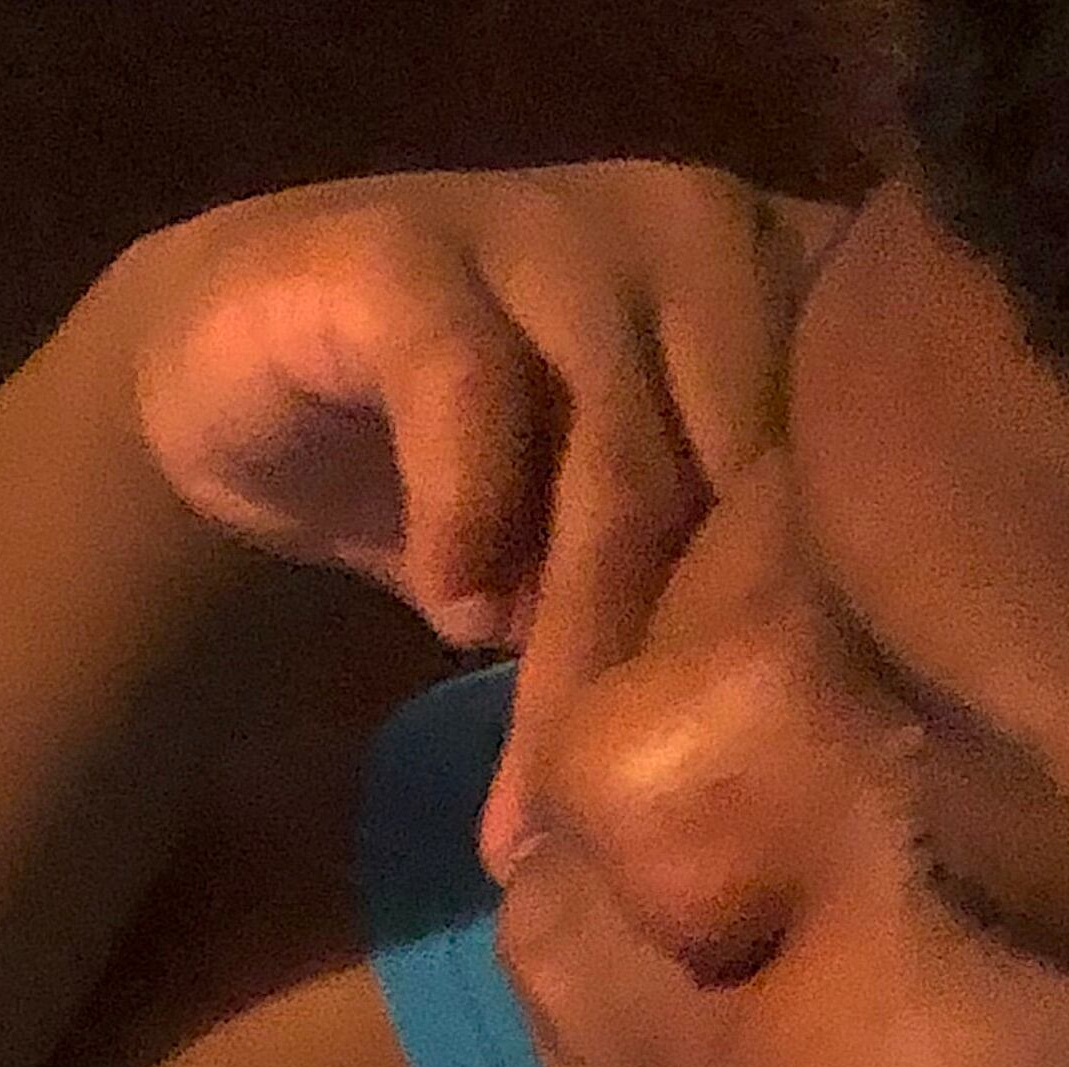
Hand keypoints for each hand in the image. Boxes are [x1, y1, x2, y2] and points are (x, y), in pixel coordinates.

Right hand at [111, 163, 846, 874]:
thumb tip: (798, 776)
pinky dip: (467, 510)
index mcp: (779, 290)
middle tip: (633, 837)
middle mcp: (692, 237)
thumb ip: (698, 585)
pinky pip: (464, 385)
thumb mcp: (596, 535)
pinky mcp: (404, 249)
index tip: (755, 808)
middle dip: (681, 673)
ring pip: (612, 452)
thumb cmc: (456, 457)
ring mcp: (551, 228)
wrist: (234, 359)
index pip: (835, 476)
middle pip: (729, 476)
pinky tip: (451, 613)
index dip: (804, 642)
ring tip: (536, 790)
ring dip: (576, 637)